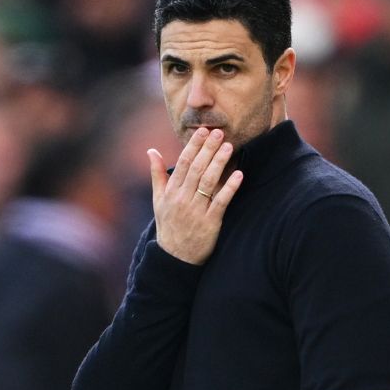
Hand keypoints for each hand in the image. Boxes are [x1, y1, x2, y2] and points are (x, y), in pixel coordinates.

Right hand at [148, 127, 243, 264]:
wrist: (175, 257)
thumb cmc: (168, 225)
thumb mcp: (158, 200)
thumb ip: (157, 174)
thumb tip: (151, 151)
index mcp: (171, 192)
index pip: (183, 164)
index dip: (194, 146)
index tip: (203, 131)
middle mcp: (182, 199)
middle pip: (197, 169)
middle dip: (208, 149)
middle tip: (219, 133)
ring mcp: (196, 211)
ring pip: (209, 182)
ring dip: (219, 163)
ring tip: (229, 147)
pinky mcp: (210, 223)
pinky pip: (221, 202)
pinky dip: (230, 188)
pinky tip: (239, 175)